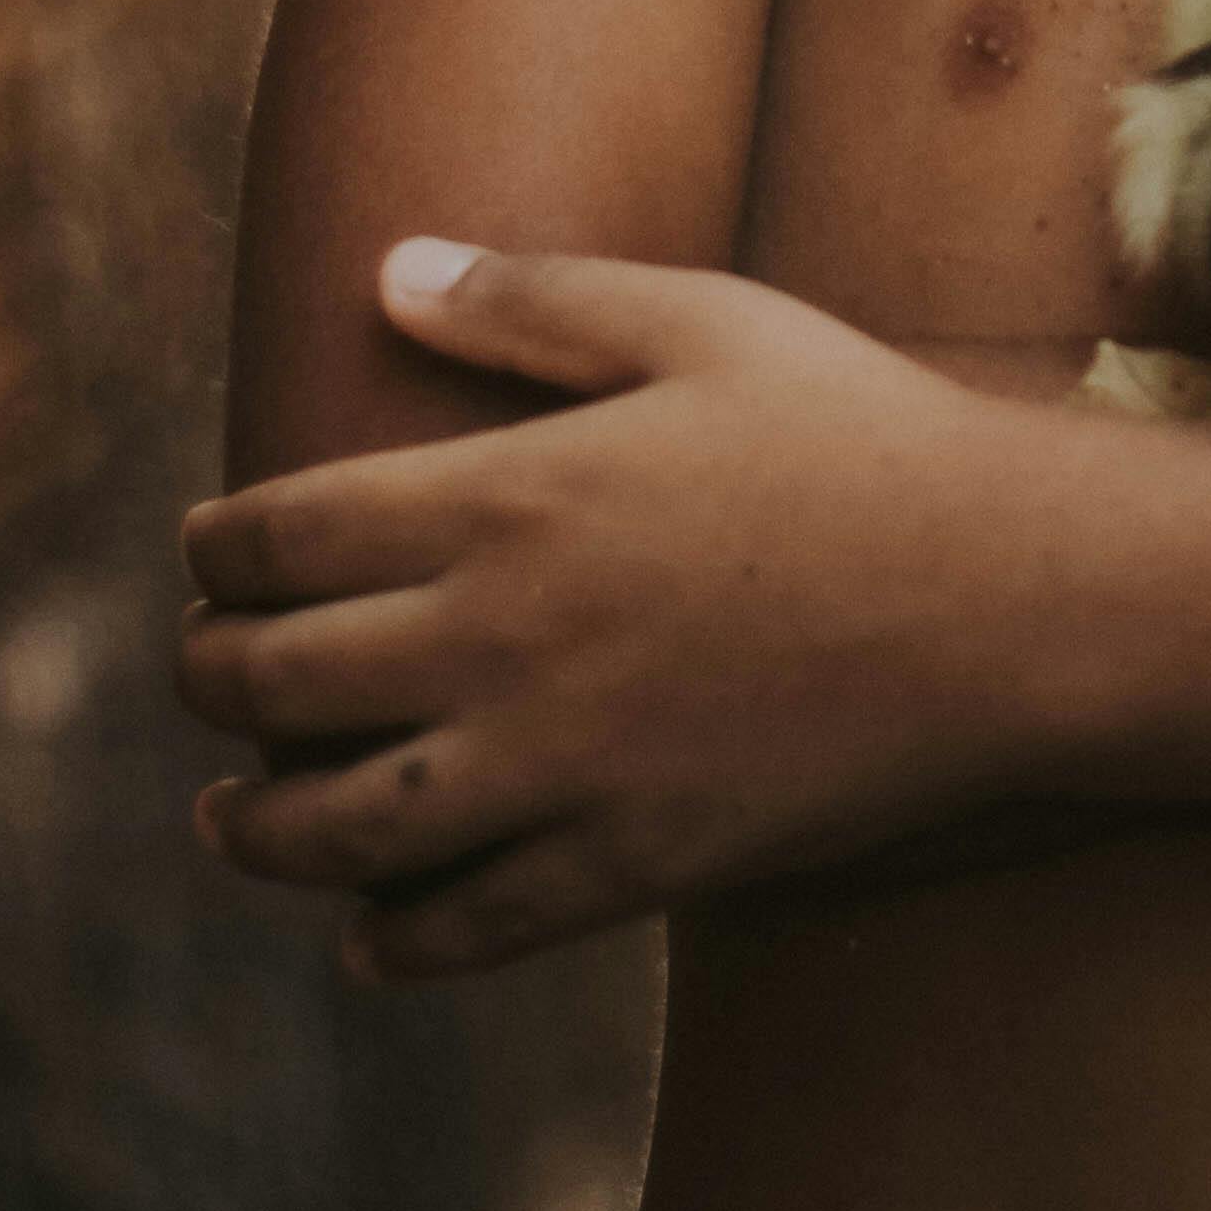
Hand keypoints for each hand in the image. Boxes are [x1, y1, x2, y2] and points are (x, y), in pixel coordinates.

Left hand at [176, 240, 1061, 983]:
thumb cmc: (861, 435)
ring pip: (337, 829)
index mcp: (512, 495)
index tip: (208, 550)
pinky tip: (368, 930)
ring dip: (255, 828)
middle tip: (202, 669)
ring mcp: (562, 766)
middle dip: (209, 675)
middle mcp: (505, 638)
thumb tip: (386, 269)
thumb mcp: (704, 323)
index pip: (281, 534)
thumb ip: (532, 301)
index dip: (216, 548)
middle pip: (274, 680)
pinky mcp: (629, 863)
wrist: (1008, 596)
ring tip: (232, 817)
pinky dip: (390, 940)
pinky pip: (464, 930)